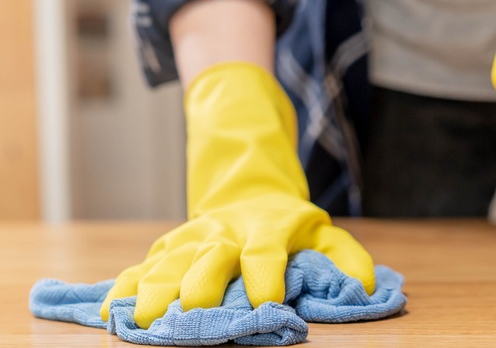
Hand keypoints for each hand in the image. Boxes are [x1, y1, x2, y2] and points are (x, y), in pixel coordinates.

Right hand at [100, 62, 374, 328]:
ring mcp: (195, 236)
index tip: (266, 305)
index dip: (266, 278)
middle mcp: (227, 232)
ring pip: (171, 260)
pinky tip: (112, 310)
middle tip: (192, 312)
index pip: (267, 254)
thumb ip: (347, 258)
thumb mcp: (324, 233)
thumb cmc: (290, 224)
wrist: (249, 192)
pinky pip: (145, 263)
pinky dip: (127, 286)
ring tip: (144, 319)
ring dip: (156, 288)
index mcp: (269, 229)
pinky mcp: (172, 244)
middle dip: (201, 283)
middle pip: (210, 256)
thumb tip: (367, 287)